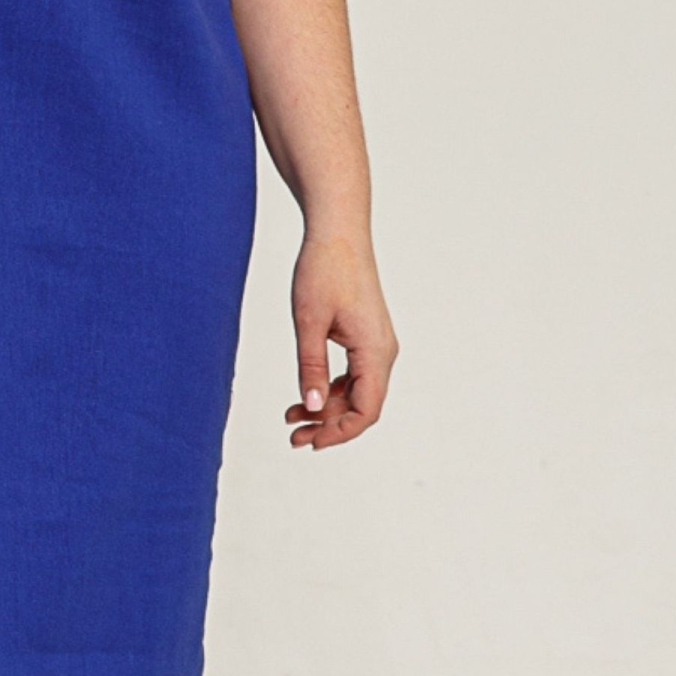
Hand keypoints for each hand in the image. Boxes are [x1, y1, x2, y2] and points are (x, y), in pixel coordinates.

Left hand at [286, 230, 395, 449]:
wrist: (338, 233)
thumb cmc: (324, 270)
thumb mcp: (308, 322)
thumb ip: (310, 367)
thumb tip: (310, 408)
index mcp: (375, 351)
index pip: (366, 410)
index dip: (339, 432)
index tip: (310, 442)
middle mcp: (383, 351)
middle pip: (363, 406)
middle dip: (329, 425)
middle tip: (294, 437)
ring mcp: (377, 344)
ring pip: (357, 392)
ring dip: (327, 408)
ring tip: (291, 417)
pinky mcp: (367, 336)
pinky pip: (354, 374)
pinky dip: (330, 388)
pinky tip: (304, 395)